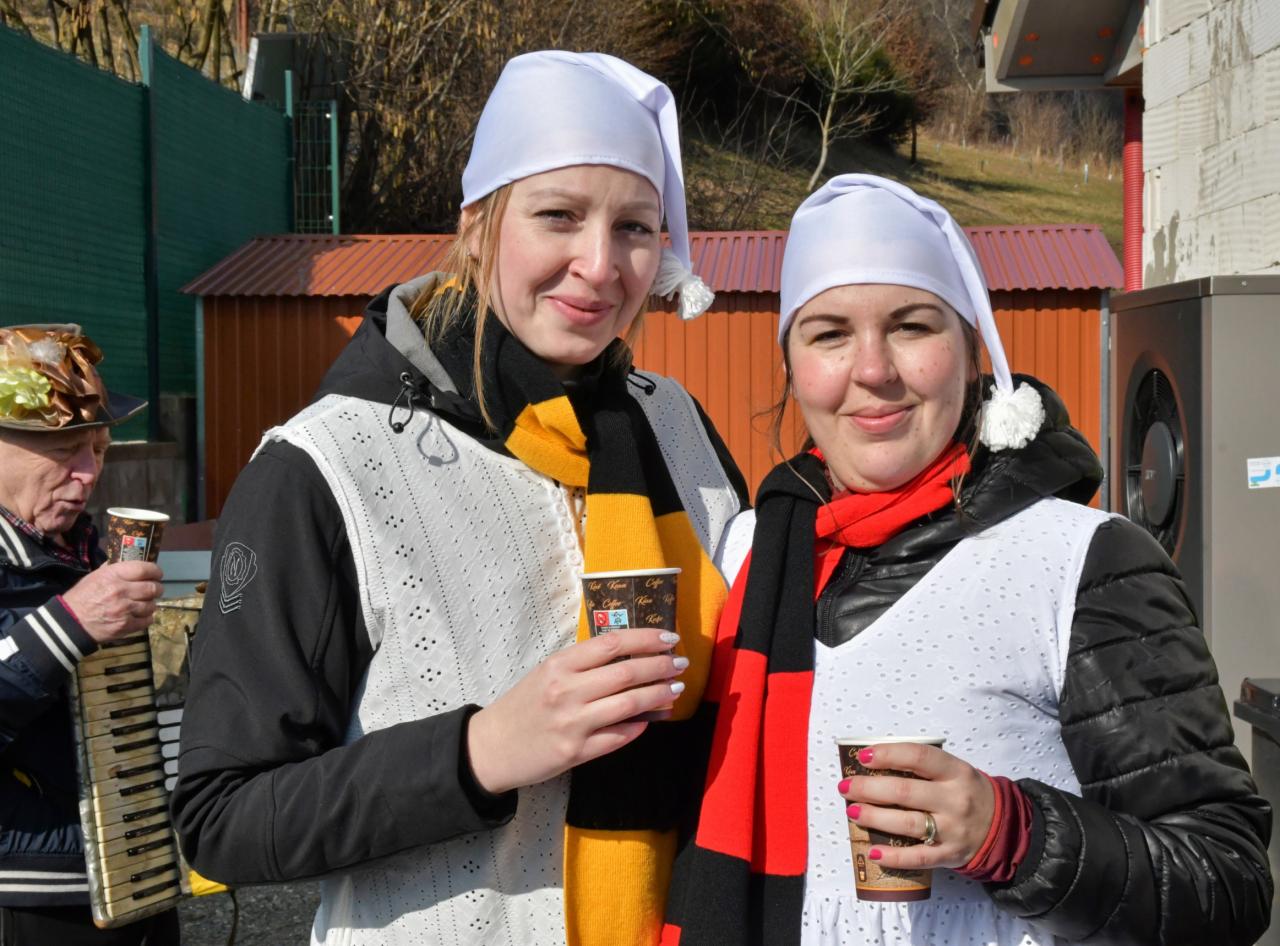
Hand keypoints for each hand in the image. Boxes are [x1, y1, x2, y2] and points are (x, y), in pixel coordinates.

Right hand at [61, 561, 164, 643]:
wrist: (70, 622)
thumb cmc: (82, 597)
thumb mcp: (95, 576)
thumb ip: (115, 570)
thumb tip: (132, 564)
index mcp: (113, 575)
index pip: (144, 569)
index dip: (155, 571)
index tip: (157, 574)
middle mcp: (121, 591)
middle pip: (152, 588)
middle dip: (157, 588)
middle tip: (154, 590)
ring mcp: (124, 609)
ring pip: (152, 605)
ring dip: (150, 604)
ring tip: (144, 604)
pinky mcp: (126, 626)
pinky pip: (147, 620)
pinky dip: (146, 618)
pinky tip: (140, 615)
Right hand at [467, 628, 687, 794]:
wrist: (490, 747)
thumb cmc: (523, 705)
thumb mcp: (547, 673)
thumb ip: (583, 664)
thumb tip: (631, 656)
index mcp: (559, 664)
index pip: (613, 643)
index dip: (647, 638)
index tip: (670, 637)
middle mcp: (566, 690)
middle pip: (627, 672)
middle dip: (661, 666)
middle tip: (680, 663)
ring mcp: (572, 723)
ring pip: (629, 704)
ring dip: (659, 695)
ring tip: (675, 689)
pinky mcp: (575, 752)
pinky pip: (618, 736)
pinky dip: (639, 726)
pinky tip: (652, 719)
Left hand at [839, 742, 994, 869]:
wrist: (1003, 827)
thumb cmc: (966, 792)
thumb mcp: (954, 771)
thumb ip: (922, 767)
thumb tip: (874, 763)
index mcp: (956, 772)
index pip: (918, 757)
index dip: (888, 754)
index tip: (863, 757)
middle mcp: (955, 799)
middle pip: (905, 791)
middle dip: (869, 788)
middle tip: (846, 787)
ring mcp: (953, 829)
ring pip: (908, 823)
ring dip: (875, 817)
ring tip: (853, 812)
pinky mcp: (950, 855)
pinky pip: (918, 857)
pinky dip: (894, 856)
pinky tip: (873, 851)